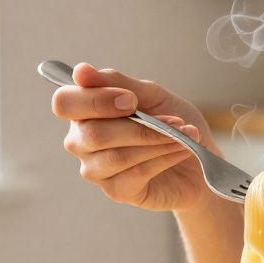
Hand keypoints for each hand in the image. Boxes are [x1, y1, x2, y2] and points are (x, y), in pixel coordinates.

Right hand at [52, 63, 217, 211]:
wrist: (198, 158)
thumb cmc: (170, 123)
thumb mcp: (149, 95)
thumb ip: (117, 83)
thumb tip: (80, 71)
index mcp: (82, 112)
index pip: (64, 103)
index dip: (96, 100)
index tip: (131, 100)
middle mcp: (81, 142)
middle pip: (92, 134)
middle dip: (138, 126)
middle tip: (174, 120)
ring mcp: (95, 170)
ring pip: (117, 156)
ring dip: (157, 141)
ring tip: (184, 134)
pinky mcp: (116, 191)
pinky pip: (137, 172)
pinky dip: (164, 157)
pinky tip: (182, 149)